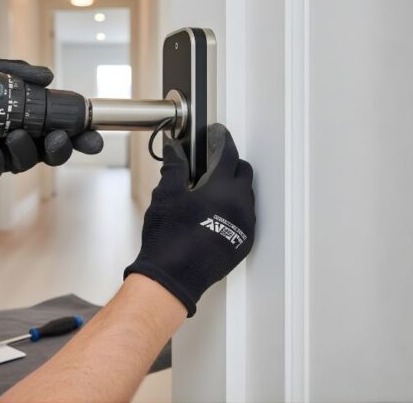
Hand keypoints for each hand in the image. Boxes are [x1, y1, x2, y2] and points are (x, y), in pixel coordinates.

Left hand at [0, 57, 102, 170]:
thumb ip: (15, 71)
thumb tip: (47, 77)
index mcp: (27, 116)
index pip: (60, 127)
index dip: (80, 134)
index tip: (94, 136)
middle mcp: (19, 136)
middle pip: (52, 150)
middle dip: (64, 148)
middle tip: (63, 138)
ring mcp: (3, 151)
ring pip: (31, 160)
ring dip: (33, 151)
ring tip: (22, 135)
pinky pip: (5, 165)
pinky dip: (11, 154)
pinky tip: (9, 141)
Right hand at [124, 124, 255, 315]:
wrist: (172, 277)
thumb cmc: (168, 238)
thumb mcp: (167, 194)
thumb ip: (175, 166)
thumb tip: (175, 149)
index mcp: (223, 189)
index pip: (229, 153)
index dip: (221, 140)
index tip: (215, 134)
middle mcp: (240, 205)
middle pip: (243, 172)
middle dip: (229, 163)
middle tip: (209, 163)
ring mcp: (244, 225)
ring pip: (246, 195)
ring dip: (232, 187)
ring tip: (209, 189)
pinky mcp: (243, 242)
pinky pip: (245, 216)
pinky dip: (234, 207)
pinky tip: (214, 212)